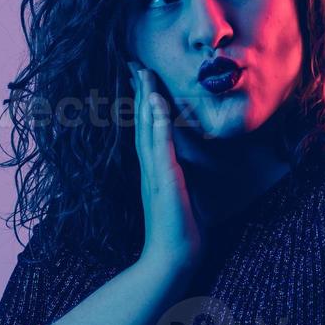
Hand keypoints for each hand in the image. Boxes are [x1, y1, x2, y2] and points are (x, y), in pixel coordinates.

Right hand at [129, 62, 204, 279]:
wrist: (172, 260)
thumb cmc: (181, 231)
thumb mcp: (184, 196)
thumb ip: (182, 178)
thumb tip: (190, 166)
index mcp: (155, 170)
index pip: (147, 129)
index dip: (144, 103)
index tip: (142, 77)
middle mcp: (150, 168)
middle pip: (141, 122)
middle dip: (139, 92)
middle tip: (134, 63)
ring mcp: (155, 174)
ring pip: (147, 129)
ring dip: (145, 100)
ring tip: (143, 74)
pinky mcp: (164, 182)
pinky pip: (161, 148)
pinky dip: (158, 125)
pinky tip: (156, 105)